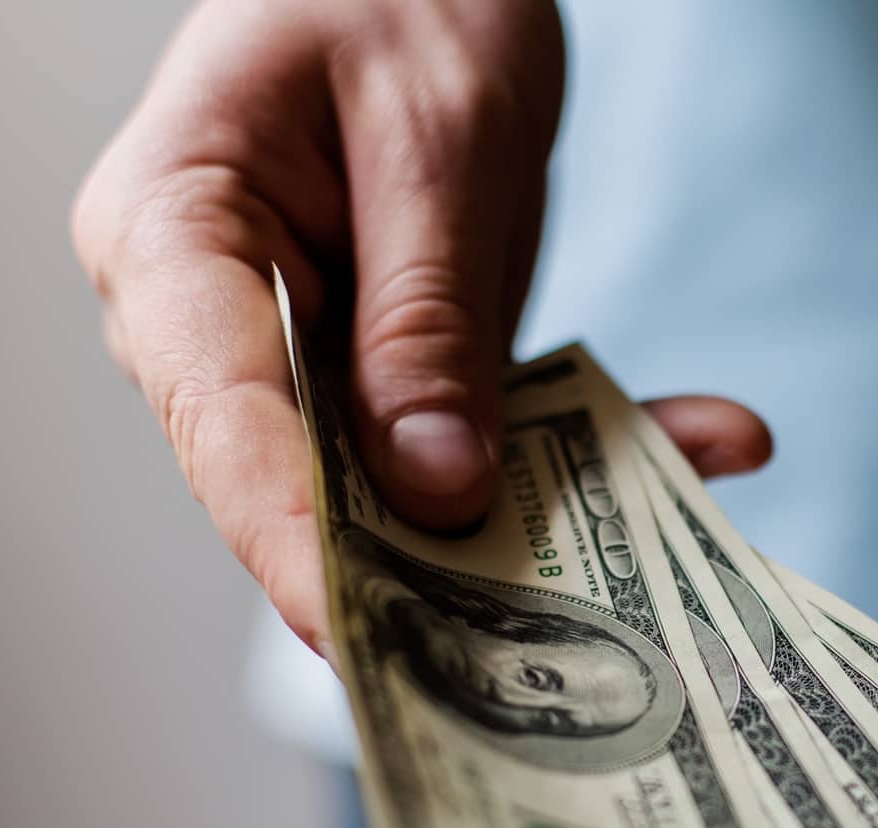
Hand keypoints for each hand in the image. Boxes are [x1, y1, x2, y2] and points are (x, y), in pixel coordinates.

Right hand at [72, 0, 771, 653]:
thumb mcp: (437, 136)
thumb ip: (426, 314)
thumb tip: (434, 490)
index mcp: (171, 236)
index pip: (219, 415)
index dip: (287, 535)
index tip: (359, 631)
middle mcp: (213, 321)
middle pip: (300, 480)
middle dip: (423, 565)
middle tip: (539, 641)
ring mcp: (300, 356)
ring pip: (399, 484)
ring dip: (537, 514)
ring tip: (668, 538)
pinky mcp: (386, 374)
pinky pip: (474, 438)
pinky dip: (585, 447)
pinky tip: (706, 435)